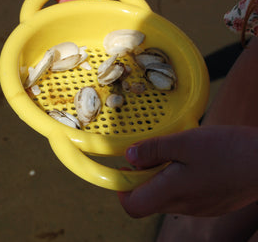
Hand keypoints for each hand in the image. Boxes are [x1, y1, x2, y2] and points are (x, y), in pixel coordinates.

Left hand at [117, 125, 257, 217]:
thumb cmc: (228, 151)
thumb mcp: (183, 141)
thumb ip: (153, 150)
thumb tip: (129, 157)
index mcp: (172, 193)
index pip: (133, 206)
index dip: (122, 189)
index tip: (124, 169)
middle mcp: (184, 206)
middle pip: (148, 200)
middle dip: (142, 179)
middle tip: (149, 154)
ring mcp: (200, 207)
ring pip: (167, 197)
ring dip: (161, 178)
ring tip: (173, 153)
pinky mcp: (212, 203)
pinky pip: (186, 195)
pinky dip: (180, 180)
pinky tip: (192, 161)